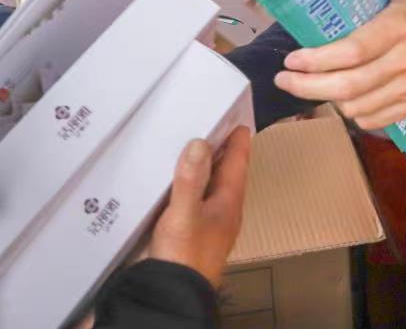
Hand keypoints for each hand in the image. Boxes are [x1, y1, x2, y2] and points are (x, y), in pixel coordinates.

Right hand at [147, 126, 252, 288]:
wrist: (170, 294)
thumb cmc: (183, 254)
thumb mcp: (185, 213)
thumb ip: (190, 179)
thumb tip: (200, 142)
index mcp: (228, 202)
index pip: (238, 161)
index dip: (238, 137)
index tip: (234, 110)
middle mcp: (221, 209)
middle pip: (224, 170)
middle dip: (217, 146)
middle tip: (204, 117)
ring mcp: (206, 221)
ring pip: (207, 184)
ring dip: (199, 164)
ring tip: (185, 139)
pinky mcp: (188, 230)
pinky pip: (190, 197)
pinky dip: (184, 182)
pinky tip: (167, 176)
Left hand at [274, 0, 405, 130]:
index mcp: (400, 26)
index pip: (352, 51)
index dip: (317, 60)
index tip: (291, 60)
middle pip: (348, 85)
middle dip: (308, 87)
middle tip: (285, 81)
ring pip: (356, 107)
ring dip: (326, 99)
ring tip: (312, 85)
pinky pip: (371, 120)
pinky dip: (349, 112)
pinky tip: (340, 97)